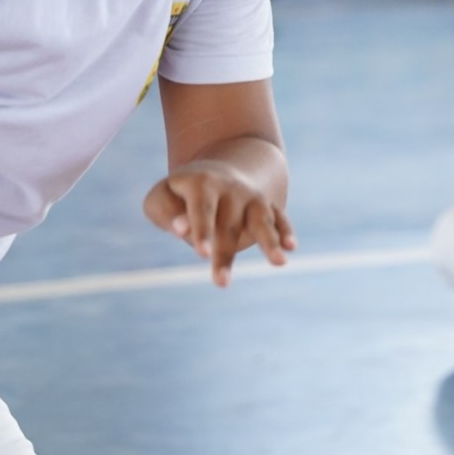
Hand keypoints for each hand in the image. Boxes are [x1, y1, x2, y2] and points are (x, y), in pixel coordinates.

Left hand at [144, 161, 295, 286]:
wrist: (219, 171)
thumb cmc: (182, 194)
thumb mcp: (163, 197)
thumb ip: (165, 211)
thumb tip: (180, 228)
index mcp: (202, 183)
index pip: (202, 208)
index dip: (202, 230)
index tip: (202, 253)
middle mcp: (231, 188)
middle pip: (229, 224)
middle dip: (226, 253)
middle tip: (220, 283)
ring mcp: (253, 197)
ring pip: (262, 220)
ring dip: (270, 241)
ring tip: (279, 262)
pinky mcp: (269, 206)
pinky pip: (280, 218)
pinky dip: (286, 232)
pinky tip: (291, 248)